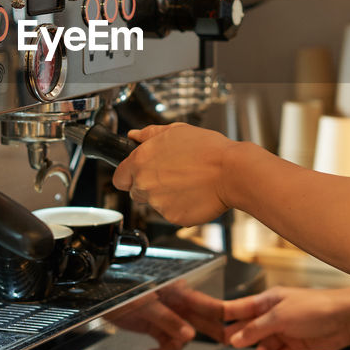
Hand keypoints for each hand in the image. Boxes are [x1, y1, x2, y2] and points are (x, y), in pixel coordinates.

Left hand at [110, 282, 226, 349]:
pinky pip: (166, 342)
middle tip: (228, 344)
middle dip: (210, 334)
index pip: (206, 304)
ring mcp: (167, 315)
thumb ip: (168, 319)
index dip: (222, 315)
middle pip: (200, 320)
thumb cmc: (124, 290)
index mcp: (178, 291)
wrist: (101, 295)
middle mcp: (177, 303)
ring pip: (181, 338)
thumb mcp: (146, 304)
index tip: (234, 327)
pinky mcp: (155, 326)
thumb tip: (189, 335)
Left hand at [111, 123, 238, 225]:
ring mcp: (158, 203)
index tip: (136, 174)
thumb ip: (149, 134)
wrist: (231, 172)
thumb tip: (134, 136)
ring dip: (165, 196)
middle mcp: (145, 183)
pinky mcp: (173, 217)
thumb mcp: (176, 131)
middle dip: (148, 185)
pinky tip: (193, 193)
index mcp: (141, 160)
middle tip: (171, 175)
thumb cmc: (208, 150)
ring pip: (154, 203)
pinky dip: (180, 206)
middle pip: (135, 191)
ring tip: (187, 182)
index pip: (119, 176)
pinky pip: (171, 213)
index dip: (128, 175)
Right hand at [224, 285, 349, 349]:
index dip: (226, 318)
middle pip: (252, 331)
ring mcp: (288, 329)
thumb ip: (257, 329)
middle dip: (243, 343)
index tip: (211, 326)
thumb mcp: (280, 317)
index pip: (241, 309)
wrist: (347, 319)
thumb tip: (236, 339)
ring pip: (267, 347)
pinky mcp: (299, 343)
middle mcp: (276, 314)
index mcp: (269, 301)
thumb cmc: (317, 307)